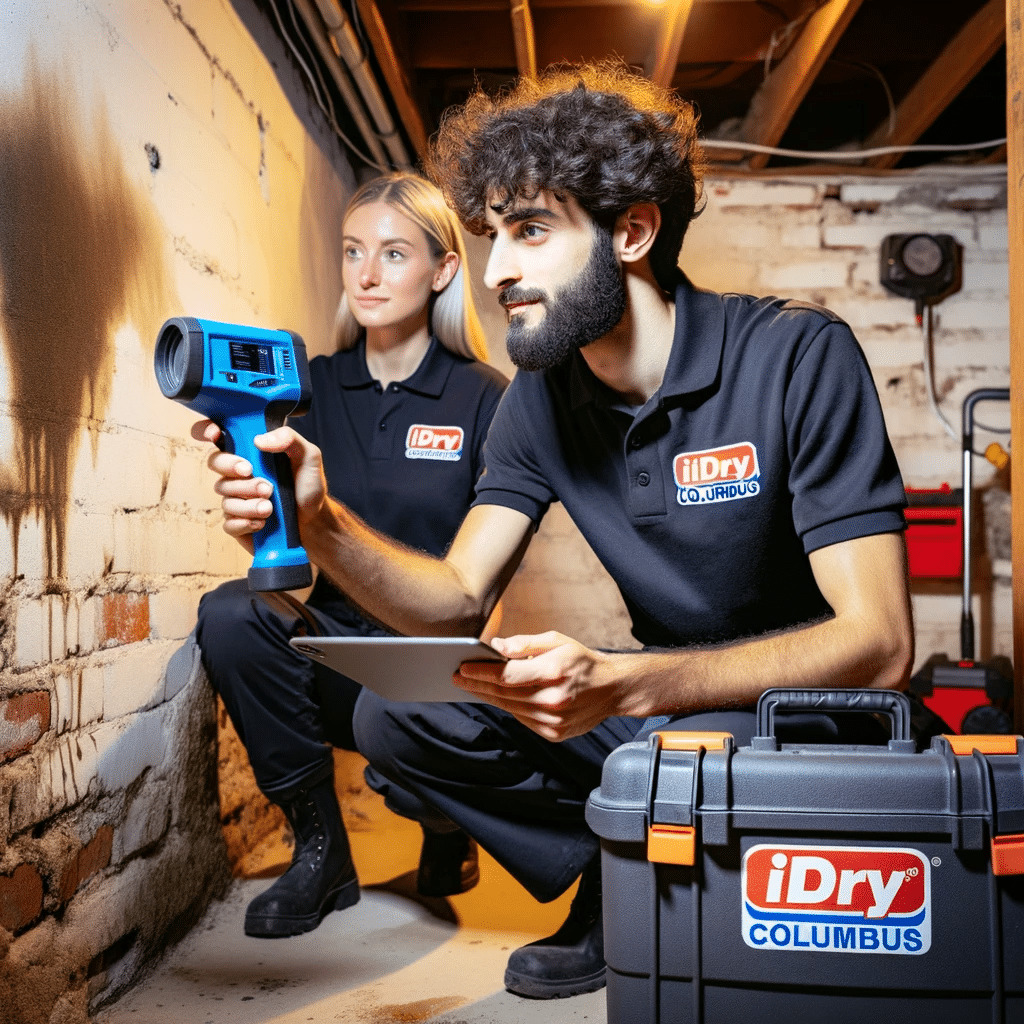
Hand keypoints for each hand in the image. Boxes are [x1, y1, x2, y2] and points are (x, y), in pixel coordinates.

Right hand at [190, 420, 327, 548]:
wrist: (315, 520)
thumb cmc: (308, 487)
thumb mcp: (309, 457)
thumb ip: (289, 439)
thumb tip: (260, 440)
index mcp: (251, 453)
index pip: (219, 436)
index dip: (207, 430)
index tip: (214, 434)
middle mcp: (238, 474)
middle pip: (215, 463)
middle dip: (234, 470)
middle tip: (263, 482)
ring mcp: (236, 498)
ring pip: (225, 497)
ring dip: (249, 503)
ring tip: (270, 507)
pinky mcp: (237, 523)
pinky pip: (229, 524)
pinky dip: (245, 523)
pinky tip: (262, 522)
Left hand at [455, 631, 620, 741]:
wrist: (612, 689)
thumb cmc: (583, 661)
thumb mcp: (557, 640)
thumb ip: (525, 643)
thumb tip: (496, 646)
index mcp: (554, 672)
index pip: (507, 674)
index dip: (481, 672)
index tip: (462, 667)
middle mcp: (554, 700)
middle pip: (504, 694)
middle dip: (477, 685)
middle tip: (458, 677)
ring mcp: (554, 720)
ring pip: (510, 708)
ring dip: (489, 698)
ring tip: (472, 687)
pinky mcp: (554, 733)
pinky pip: (522, 720)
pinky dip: (509, 708)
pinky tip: (498, 698)